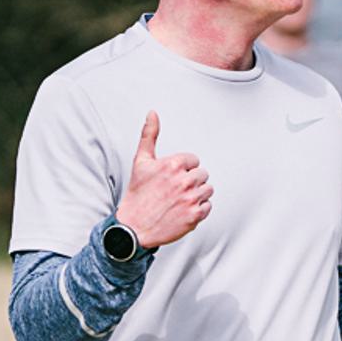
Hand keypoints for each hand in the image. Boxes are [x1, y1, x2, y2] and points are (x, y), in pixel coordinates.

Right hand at [115, 111, 212, 248]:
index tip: (171, 179)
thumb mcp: (141, 161)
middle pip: (202, 175)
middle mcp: (184, 181)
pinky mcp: (195, 216)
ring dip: (196, 195)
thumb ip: (149, 135)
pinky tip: (183, 211)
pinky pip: (208, 206)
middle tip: (174, 191)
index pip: (194, 161)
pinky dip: (198, 209)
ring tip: (178, 201)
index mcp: (173, 165)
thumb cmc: (137, 194)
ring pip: (207, 190)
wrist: (133, 227)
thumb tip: (153, 113)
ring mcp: (191, 199)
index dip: (183, 169)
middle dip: (190, 182)